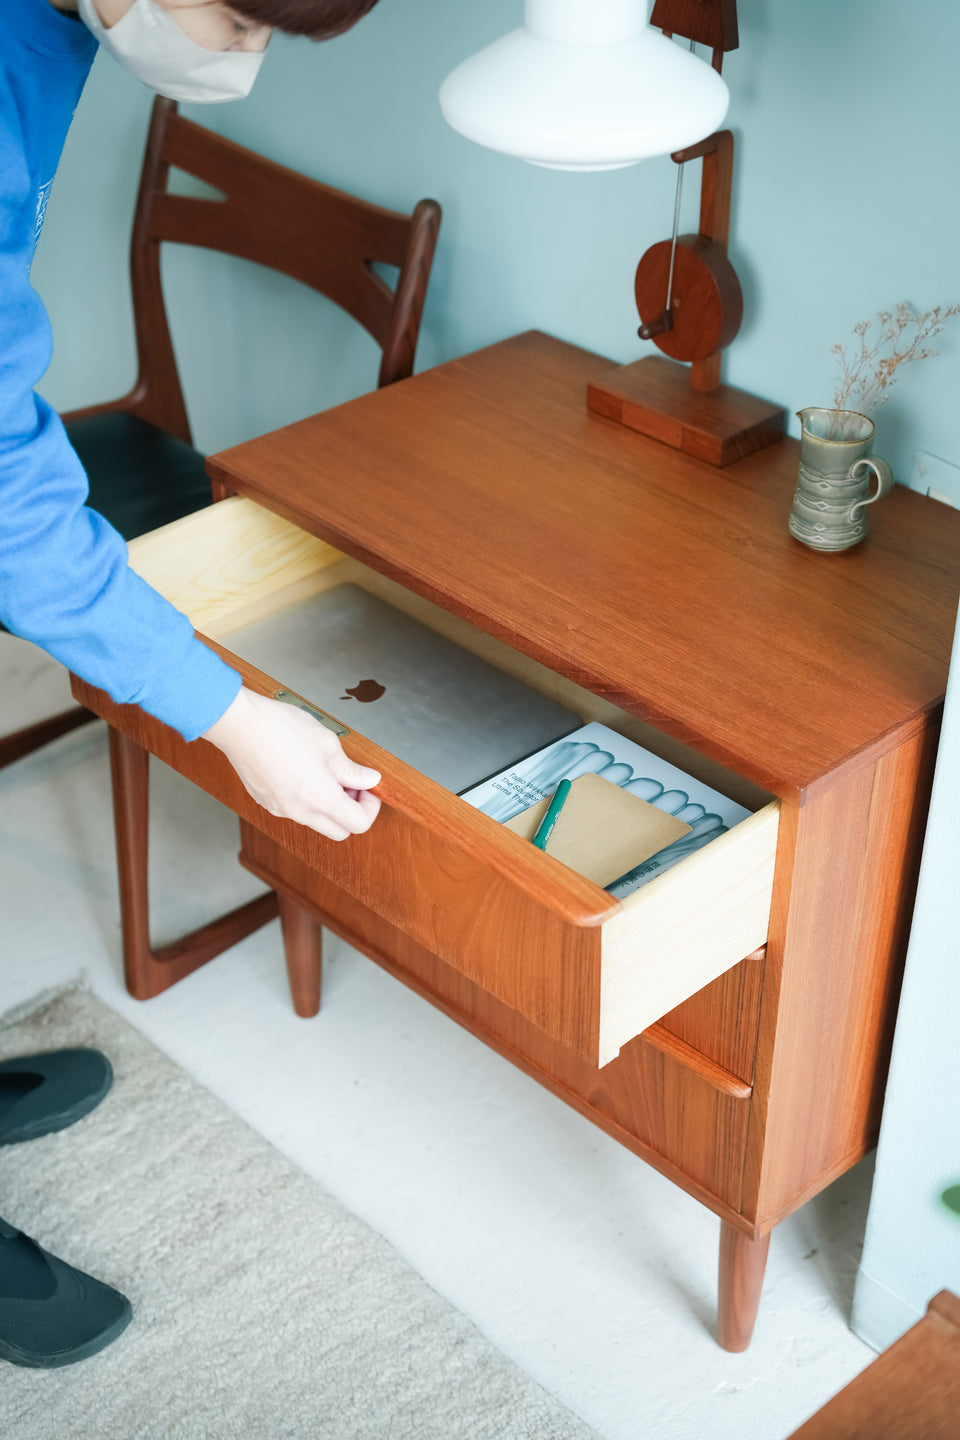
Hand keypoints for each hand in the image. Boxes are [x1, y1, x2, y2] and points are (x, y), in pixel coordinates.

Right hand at [202, 688, 381, 839]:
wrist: (239, 725)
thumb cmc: (281, 729)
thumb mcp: (328, 744)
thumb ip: (351, 769)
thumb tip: (368, 779)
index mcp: (320, 799)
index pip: (359, 824)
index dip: (370, 807)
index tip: (367, 788)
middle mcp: (300, 812)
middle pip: (339, 831)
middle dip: (351, 811)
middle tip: (350, 784)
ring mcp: (280, 810)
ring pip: (316, 822)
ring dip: (328, 806)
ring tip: (326, 774)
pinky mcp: (266, 802)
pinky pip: (295, 811)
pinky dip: (307, 801)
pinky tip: (304, 773)